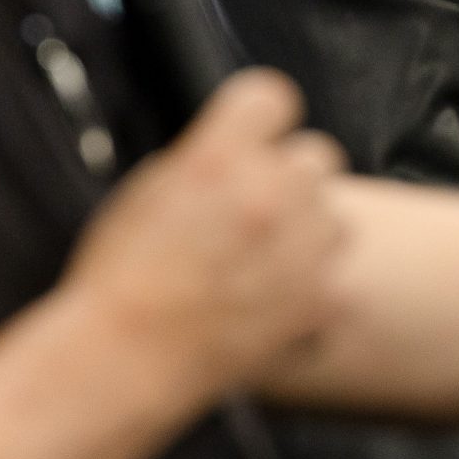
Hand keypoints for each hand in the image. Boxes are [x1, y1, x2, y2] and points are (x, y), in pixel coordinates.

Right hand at [66, 69, 348, 407]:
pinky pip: (340, 282)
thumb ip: (207, 159)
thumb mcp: (147, 191)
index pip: (272, 96)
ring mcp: (300, 248)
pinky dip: (316, 297)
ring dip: (310, 235)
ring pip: (338, 218)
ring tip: (264, 267)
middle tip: (258, 214)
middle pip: (317, 155)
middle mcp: (266, 193)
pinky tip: (274, 309)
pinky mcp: (320, 301)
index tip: (256, 139)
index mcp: (216, 156)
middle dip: (291, 180)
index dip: (262, 121)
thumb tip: (242, 150)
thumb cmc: (118, 280)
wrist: (119, 362)